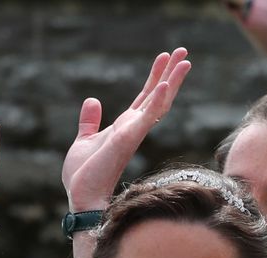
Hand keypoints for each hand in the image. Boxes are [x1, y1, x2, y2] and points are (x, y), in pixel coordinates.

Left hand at [61, 48, 190, 211]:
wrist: (83, 197)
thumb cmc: (84, 175)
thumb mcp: (84, 140)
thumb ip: (89, 121)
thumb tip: (93, 100)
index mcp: (125, 127)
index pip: (145, 97)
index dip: (156, 76)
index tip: (165, 57)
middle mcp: (133, 128)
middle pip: (158, 96)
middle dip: (171, 73)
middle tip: (184, 51)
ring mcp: (133, 133)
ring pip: (158, 103)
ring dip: (171, 81)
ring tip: (184, 60)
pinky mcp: (126, 139)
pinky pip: (146, 117)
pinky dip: (156, 101)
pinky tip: (164, 85)